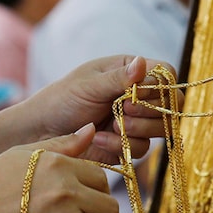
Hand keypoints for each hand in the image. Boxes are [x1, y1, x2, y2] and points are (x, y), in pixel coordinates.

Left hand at [28, 55, 181, 163]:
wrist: (41, 132)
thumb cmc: (61, 99)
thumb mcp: (89, 85)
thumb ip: (118, 78)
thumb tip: (142, 63)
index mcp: (130, 72)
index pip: (166, 74)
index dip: (160, 85)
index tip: (138, 93)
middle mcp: (138, 95)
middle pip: (171, 104)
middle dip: (150, 111)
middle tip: (125, 111)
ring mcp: (135, 121)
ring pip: (160, 129)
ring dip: (138, 129)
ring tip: (111, 125)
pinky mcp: (127, 144)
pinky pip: (141, 149)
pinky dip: (121, 145)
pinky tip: (99, 138)